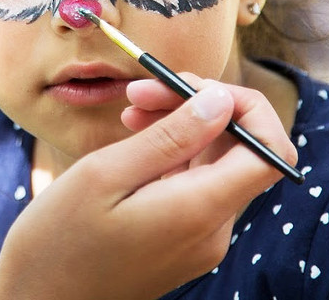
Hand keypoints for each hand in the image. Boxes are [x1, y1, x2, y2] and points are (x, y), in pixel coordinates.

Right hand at [0, 81, 296, 299]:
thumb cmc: (57, 241)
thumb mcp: (105, 174)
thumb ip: (170, 137)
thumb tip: (222, 102)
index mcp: (199, 212)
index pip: (270, 153)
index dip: (247, 109)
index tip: (192, 87)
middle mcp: (212, 230)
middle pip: (241, 152)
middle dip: (201, 108)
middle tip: (142, 92)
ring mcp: (199, 240)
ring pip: (216, 165)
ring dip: (182, 128)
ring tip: (131, 113)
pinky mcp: (182, 242)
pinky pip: (195, 186)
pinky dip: (172, 155)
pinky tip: (134, 141)